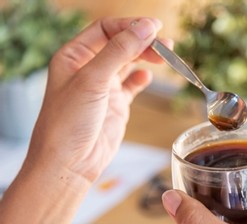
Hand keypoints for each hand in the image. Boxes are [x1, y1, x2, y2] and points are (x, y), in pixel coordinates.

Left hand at [27, 17, 170, 181]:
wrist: (69, 163)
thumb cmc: (68, 123)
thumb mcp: (94, 80)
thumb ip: (120, 51)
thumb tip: (146, 27)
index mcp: (73, 57)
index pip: (104, 29)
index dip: (129, 26)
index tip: (153, 27)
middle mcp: (86, 69)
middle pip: (120, 44)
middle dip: (143, 41)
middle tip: (166, 45)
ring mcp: (102, 87)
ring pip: (128, 62)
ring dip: (147, 57)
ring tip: (167, 56)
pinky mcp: (115, 105)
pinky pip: (131, 85)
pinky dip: (142, 79)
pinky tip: (148, 77)